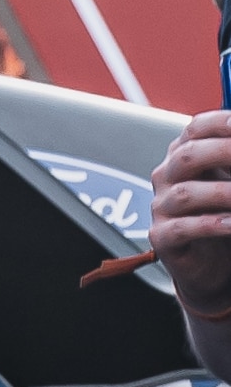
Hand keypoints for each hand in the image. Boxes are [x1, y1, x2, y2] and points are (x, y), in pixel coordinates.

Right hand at [149, 108, 230, 322]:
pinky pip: (184, 228)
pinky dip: (212, 225)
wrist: (211, 264)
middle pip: (188, 156)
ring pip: (187, 193)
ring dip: (224, 193)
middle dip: (224, 152)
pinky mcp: (163, 237)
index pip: (196, 129)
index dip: (221, 123)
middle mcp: (167, 177)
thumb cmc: (222, 215)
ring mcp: (162, 207)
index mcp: (183, 155)